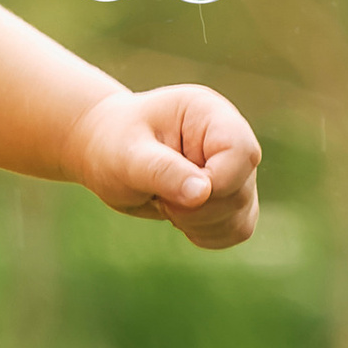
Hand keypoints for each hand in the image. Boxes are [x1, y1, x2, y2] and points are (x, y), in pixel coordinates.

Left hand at [65, 83, 261, 251]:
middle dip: (195, 208)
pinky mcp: (232, 198)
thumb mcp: (126, 155)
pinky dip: (205, 234)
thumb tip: (202, 193)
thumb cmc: (113, 143)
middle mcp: (231, 138)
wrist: (105, 152)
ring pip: (242, 215)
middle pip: (240, 191)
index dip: (216, 183)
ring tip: (166, 200)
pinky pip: (237, 230)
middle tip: (158, 193)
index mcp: (210, 114)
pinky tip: (178, 214)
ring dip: (198, 223)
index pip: (241, 152)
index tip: (174, 191)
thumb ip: (162, 171)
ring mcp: (235, 170)